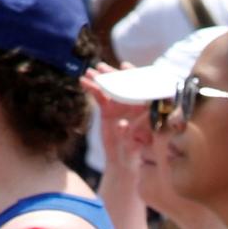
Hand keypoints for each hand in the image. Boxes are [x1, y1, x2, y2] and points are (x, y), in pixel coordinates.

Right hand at [80, 64, 144, 178]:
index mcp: (145, 108)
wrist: (122, 161)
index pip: (141, 87)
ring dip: (100, 78)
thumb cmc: (134, 155)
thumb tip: (122, 124)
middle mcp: (134, 103)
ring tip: (90, 72)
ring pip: (111, 87)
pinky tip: (83, 81)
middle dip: (113, 74)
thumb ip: (128, 136)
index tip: (125, 67)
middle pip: (124, 83)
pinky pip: (100, 95)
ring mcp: (120, 104)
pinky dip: (92, 88)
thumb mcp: (134, 147)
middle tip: (102, 67)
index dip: (134, 75)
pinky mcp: (108, 109)